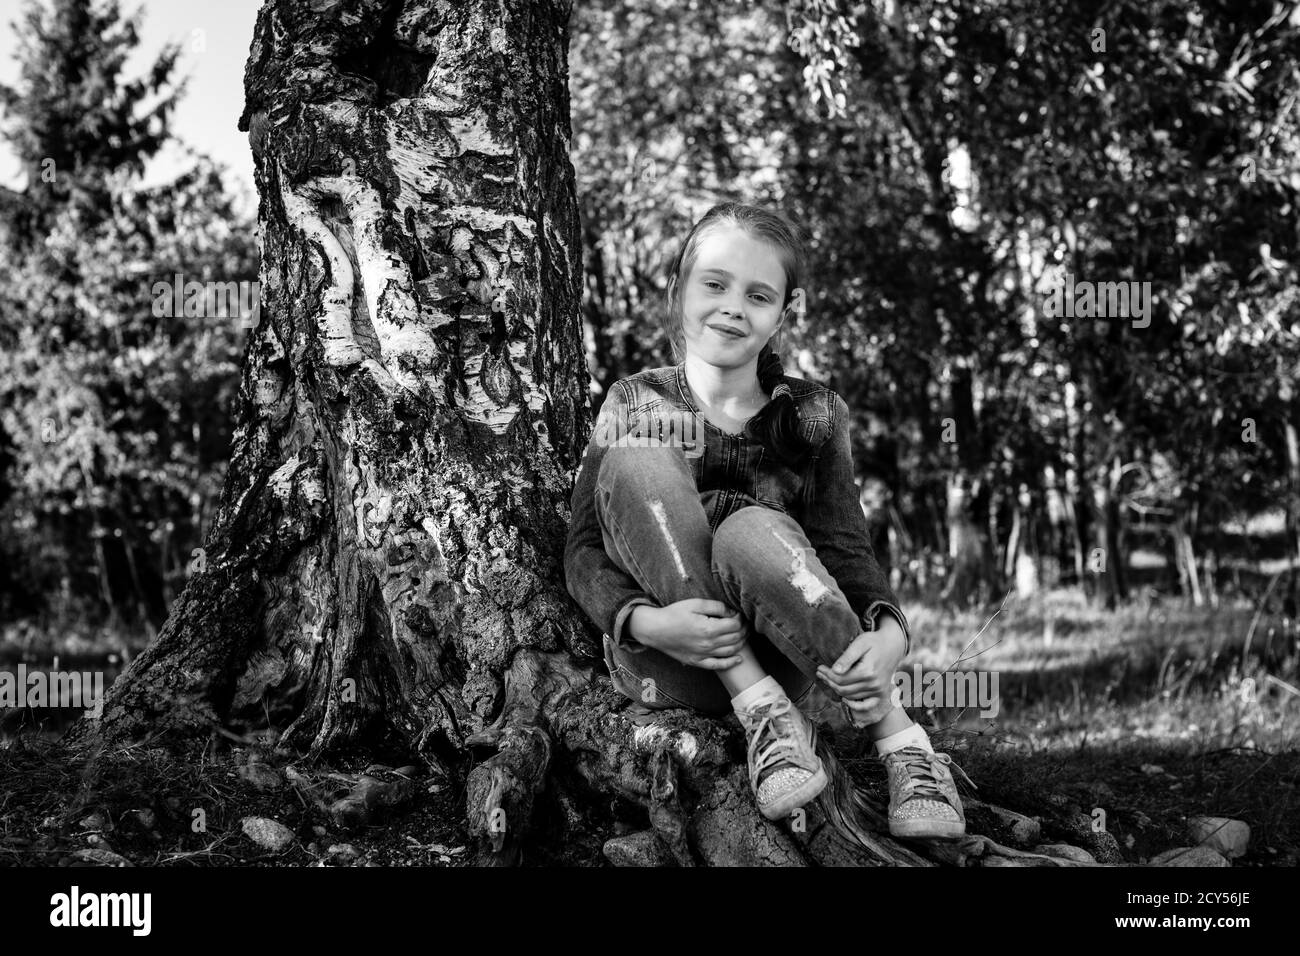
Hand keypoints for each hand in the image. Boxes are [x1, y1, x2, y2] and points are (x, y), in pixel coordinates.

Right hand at [628, 599, 749, 669]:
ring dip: (741, 643)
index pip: (735, 625)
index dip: (741, 618)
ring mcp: (703, 655)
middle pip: (736, 638)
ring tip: (743, 635)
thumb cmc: (674, 613)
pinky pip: (718, 665)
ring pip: (731, 651)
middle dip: (744, 630)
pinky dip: (731, 663)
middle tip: (744, 623)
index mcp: (709, 628)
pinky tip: (739, 659)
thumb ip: (717, 607)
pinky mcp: (698, 661)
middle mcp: (708, 644)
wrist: (655, 629)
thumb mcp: (695, 603)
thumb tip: (732, 613)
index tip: (738, 613)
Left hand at [816, 615, 906, 716]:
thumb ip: (847, 657)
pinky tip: (844, 699)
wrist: (892, 646)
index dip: (827, 674)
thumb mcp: (860, 643)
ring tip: (827, 679)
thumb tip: (834, 671)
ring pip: (850, 696)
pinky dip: (854, 705)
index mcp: (868, 671)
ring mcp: (878, 690)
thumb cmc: (874, 641)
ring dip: (836, 690)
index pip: (840, 679)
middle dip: (829, 681)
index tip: (819, 668)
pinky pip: (865, 705)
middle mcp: (874, 684)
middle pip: (843, 689)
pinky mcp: (880, 693)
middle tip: (820, 673)